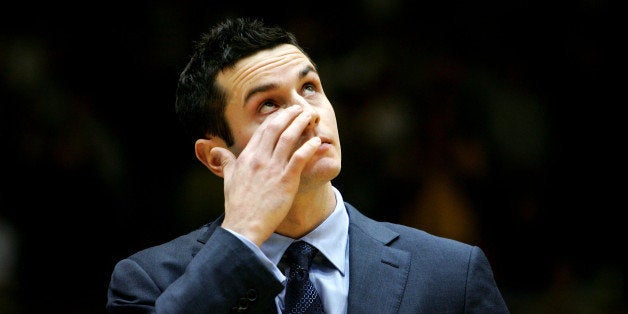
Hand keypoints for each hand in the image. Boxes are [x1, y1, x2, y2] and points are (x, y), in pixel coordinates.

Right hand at [211, 105, 321, 245]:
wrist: (244, 226)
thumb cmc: (237, 205)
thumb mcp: (228, 179)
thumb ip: (225, 162)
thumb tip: (215, 150)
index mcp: (246, 157)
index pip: (262, 130)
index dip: (275, 118)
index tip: (284, 112)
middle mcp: (259, 159)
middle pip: (276, 128)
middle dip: (289, 114)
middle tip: (299, 108)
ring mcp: (272, 169)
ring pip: (289, 138)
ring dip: (301, 124)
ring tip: (310, 116)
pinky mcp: (285, 180)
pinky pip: (299, 158)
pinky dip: (309, 147)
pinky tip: (317, 141)